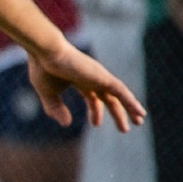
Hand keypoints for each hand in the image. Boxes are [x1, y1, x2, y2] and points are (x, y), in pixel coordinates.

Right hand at [27, 42, 145, 131]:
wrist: (46, 52)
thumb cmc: (43, 68)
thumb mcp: (47, 94)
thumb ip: (55, 109)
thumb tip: (67, 124)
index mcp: (79, 80)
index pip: (93, 97)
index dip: (95, 111)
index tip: (96, 125)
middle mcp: (92, 78)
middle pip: (109, 97)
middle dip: (117, 112)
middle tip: (124, 129)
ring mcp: (99, 77)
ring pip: (120, 95)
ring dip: (130, 109)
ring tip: (139, 121)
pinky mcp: (103, 78)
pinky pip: (122, 92)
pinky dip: (131, 102)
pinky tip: (139, 112)